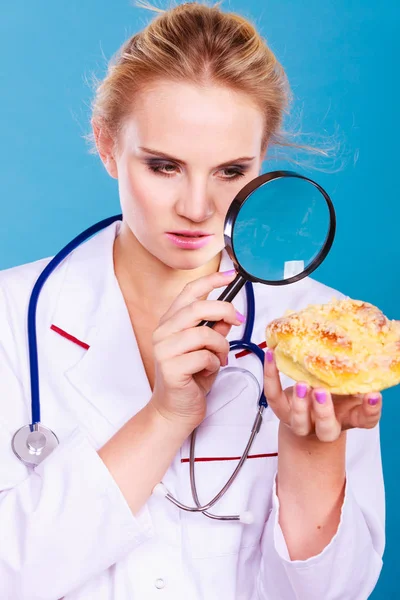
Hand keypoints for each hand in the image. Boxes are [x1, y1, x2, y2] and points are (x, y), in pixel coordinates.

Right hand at [149, 270, 242, 431]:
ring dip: (221, 346)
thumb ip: (215, 330)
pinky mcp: (171, 368)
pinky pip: (204, 356)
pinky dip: (214, 363)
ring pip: (204, 333)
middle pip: (198, 308)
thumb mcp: (207, 350)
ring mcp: (164, 350)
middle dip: (225, 312)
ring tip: (221, 358)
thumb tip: (228, 315)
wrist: (174, 411)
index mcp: (170, 323)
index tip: (231, 274)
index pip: (189, 292)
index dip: (211, 281)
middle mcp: (163, 332)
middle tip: (238, 321)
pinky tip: (210, 371)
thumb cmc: (190, 380)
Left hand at [264, 348, 381, 441]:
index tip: (373, 395)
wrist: (308, 409)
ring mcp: (301, 422)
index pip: (365, 419)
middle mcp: (325, 426)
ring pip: (299, 421)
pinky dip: (271, 376)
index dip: (371, 410)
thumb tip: (357, 356)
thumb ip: (352, 378)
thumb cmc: (334, 396)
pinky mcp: (281, 410)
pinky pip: (274, 396)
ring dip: (299, 403)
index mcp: (348, 418)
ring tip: (301, 384)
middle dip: (323, 411)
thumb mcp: (347, 387)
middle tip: (321, 392)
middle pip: (326, 428)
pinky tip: (272, 356)